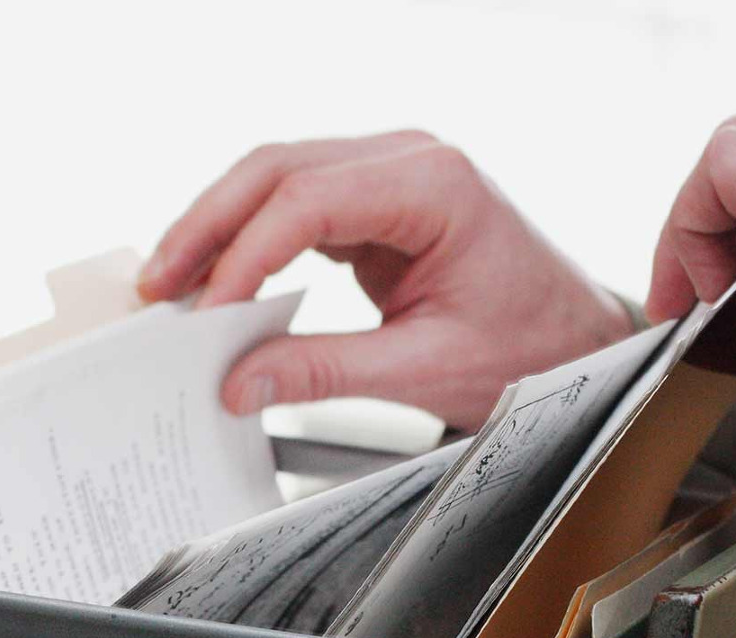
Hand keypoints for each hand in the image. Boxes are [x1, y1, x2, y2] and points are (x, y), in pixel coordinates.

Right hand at [138, 132, 631, 431]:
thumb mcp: (425, 368)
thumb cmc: (531, 346)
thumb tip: (241, 378)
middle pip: (278, 169)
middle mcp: (411, 161)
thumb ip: (327, 371)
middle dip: (209, 227)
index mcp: (434, 185)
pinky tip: (223, 277)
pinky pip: (301, 209)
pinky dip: (255, 242)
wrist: (575, 341)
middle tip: (161, 285)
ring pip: (280, 179)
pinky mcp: (382, 206)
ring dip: (222, 228)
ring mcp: (394, 176)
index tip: (207, 312)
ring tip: (176, 281)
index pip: (308, 201)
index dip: (243, 255)